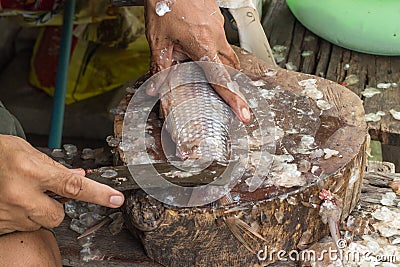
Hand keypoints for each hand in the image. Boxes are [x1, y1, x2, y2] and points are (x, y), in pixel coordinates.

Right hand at [0, 135, 123, 233]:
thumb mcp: (28, 152)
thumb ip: (56, 167)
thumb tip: (81, 175)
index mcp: (31, 172)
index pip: (74, 186)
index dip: (98, 193)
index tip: (116, 199)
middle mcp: (21, 196)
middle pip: (58, 215)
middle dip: (55, 205)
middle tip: (40, 192)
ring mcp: (9, 214)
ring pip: (40, 222)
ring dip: (36, 211)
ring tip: (20, 193)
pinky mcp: (0, 225)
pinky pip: (22, 226)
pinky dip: (21, 216)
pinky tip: (10, 201)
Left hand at [144, 0, 249, 121]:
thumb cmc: (165, 3)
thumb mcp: (158, 40)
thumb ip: (159, 67)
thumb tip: (156, 90)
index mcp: (203, 44)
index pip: (222, 78)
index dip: (233, 99)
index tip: (244, 114)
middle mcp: (216, 37)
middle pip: (231, 68)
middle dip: (231, 83)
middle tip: (229, 97)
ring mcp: (219, 27)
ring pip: (228, 53)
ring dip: (223, 65)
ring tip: (210, 71)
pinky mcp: (217, 19)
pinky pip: (222, 40)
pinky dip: (215, 49)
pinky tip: (201, 47)